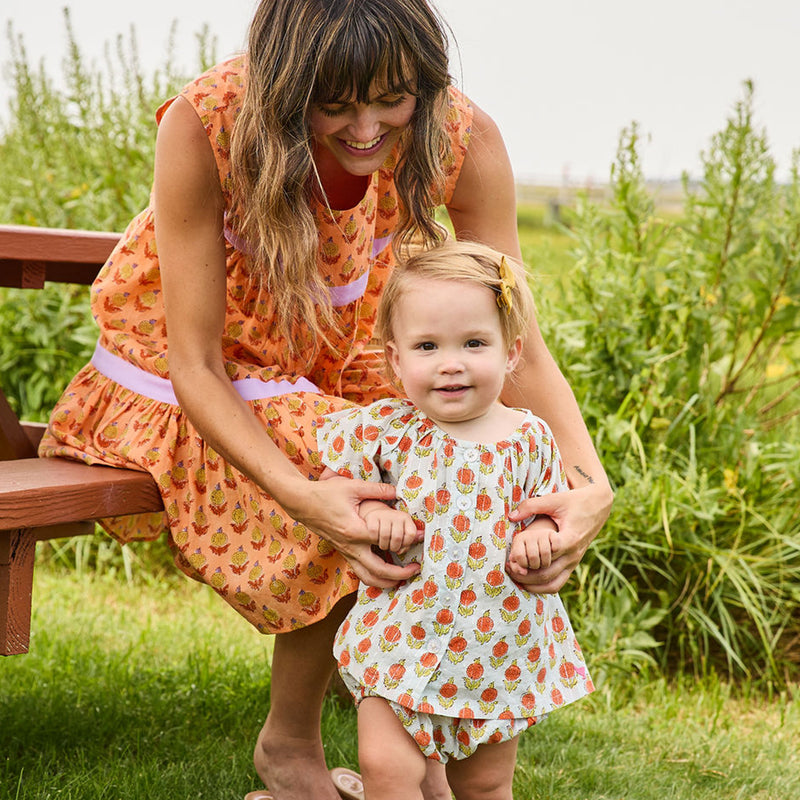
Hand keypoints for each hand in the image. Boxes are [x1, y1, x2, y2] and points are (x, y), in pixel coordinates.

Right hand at [283, 473, 420, 587]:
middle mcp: (350, 546)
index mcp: (355, 531)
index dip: (405, 541)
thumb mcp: (352, 487)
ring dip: (386, 582)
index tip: (420, 538)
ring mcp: (345, 552)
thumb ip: (377, 490)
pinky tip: (386, 571)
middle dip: (399, 574)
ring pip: (367, 577)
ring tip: (403, 578)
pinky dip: (374, 576)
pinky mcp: (343, 552)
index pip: (385, 541)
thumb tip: (397, 491)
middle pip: (378, 571)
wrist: (301, 502)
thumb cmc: (325, 494)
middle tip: (415, 568)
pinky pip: (360, 571)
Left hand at [507, 482, 612, 592]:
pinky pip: (558, 583)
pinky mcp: (574, 564)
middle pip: (546, 574)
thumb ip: (531, 506)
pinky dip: (543, 586)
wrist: (598, 506)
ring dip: (532, 584)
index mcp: (569, 538)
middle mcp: (573, 554)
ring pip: (552, 583)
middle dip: (524, 575)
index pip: (546, 555)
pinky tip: (527, 580)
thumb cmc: (574, 501)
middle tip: (507, 569)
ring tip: (514, 577)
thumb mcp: (553, 500)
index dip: (526, 558)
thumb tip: (511, 517)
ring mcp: (574, 561)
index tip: (511, 556)